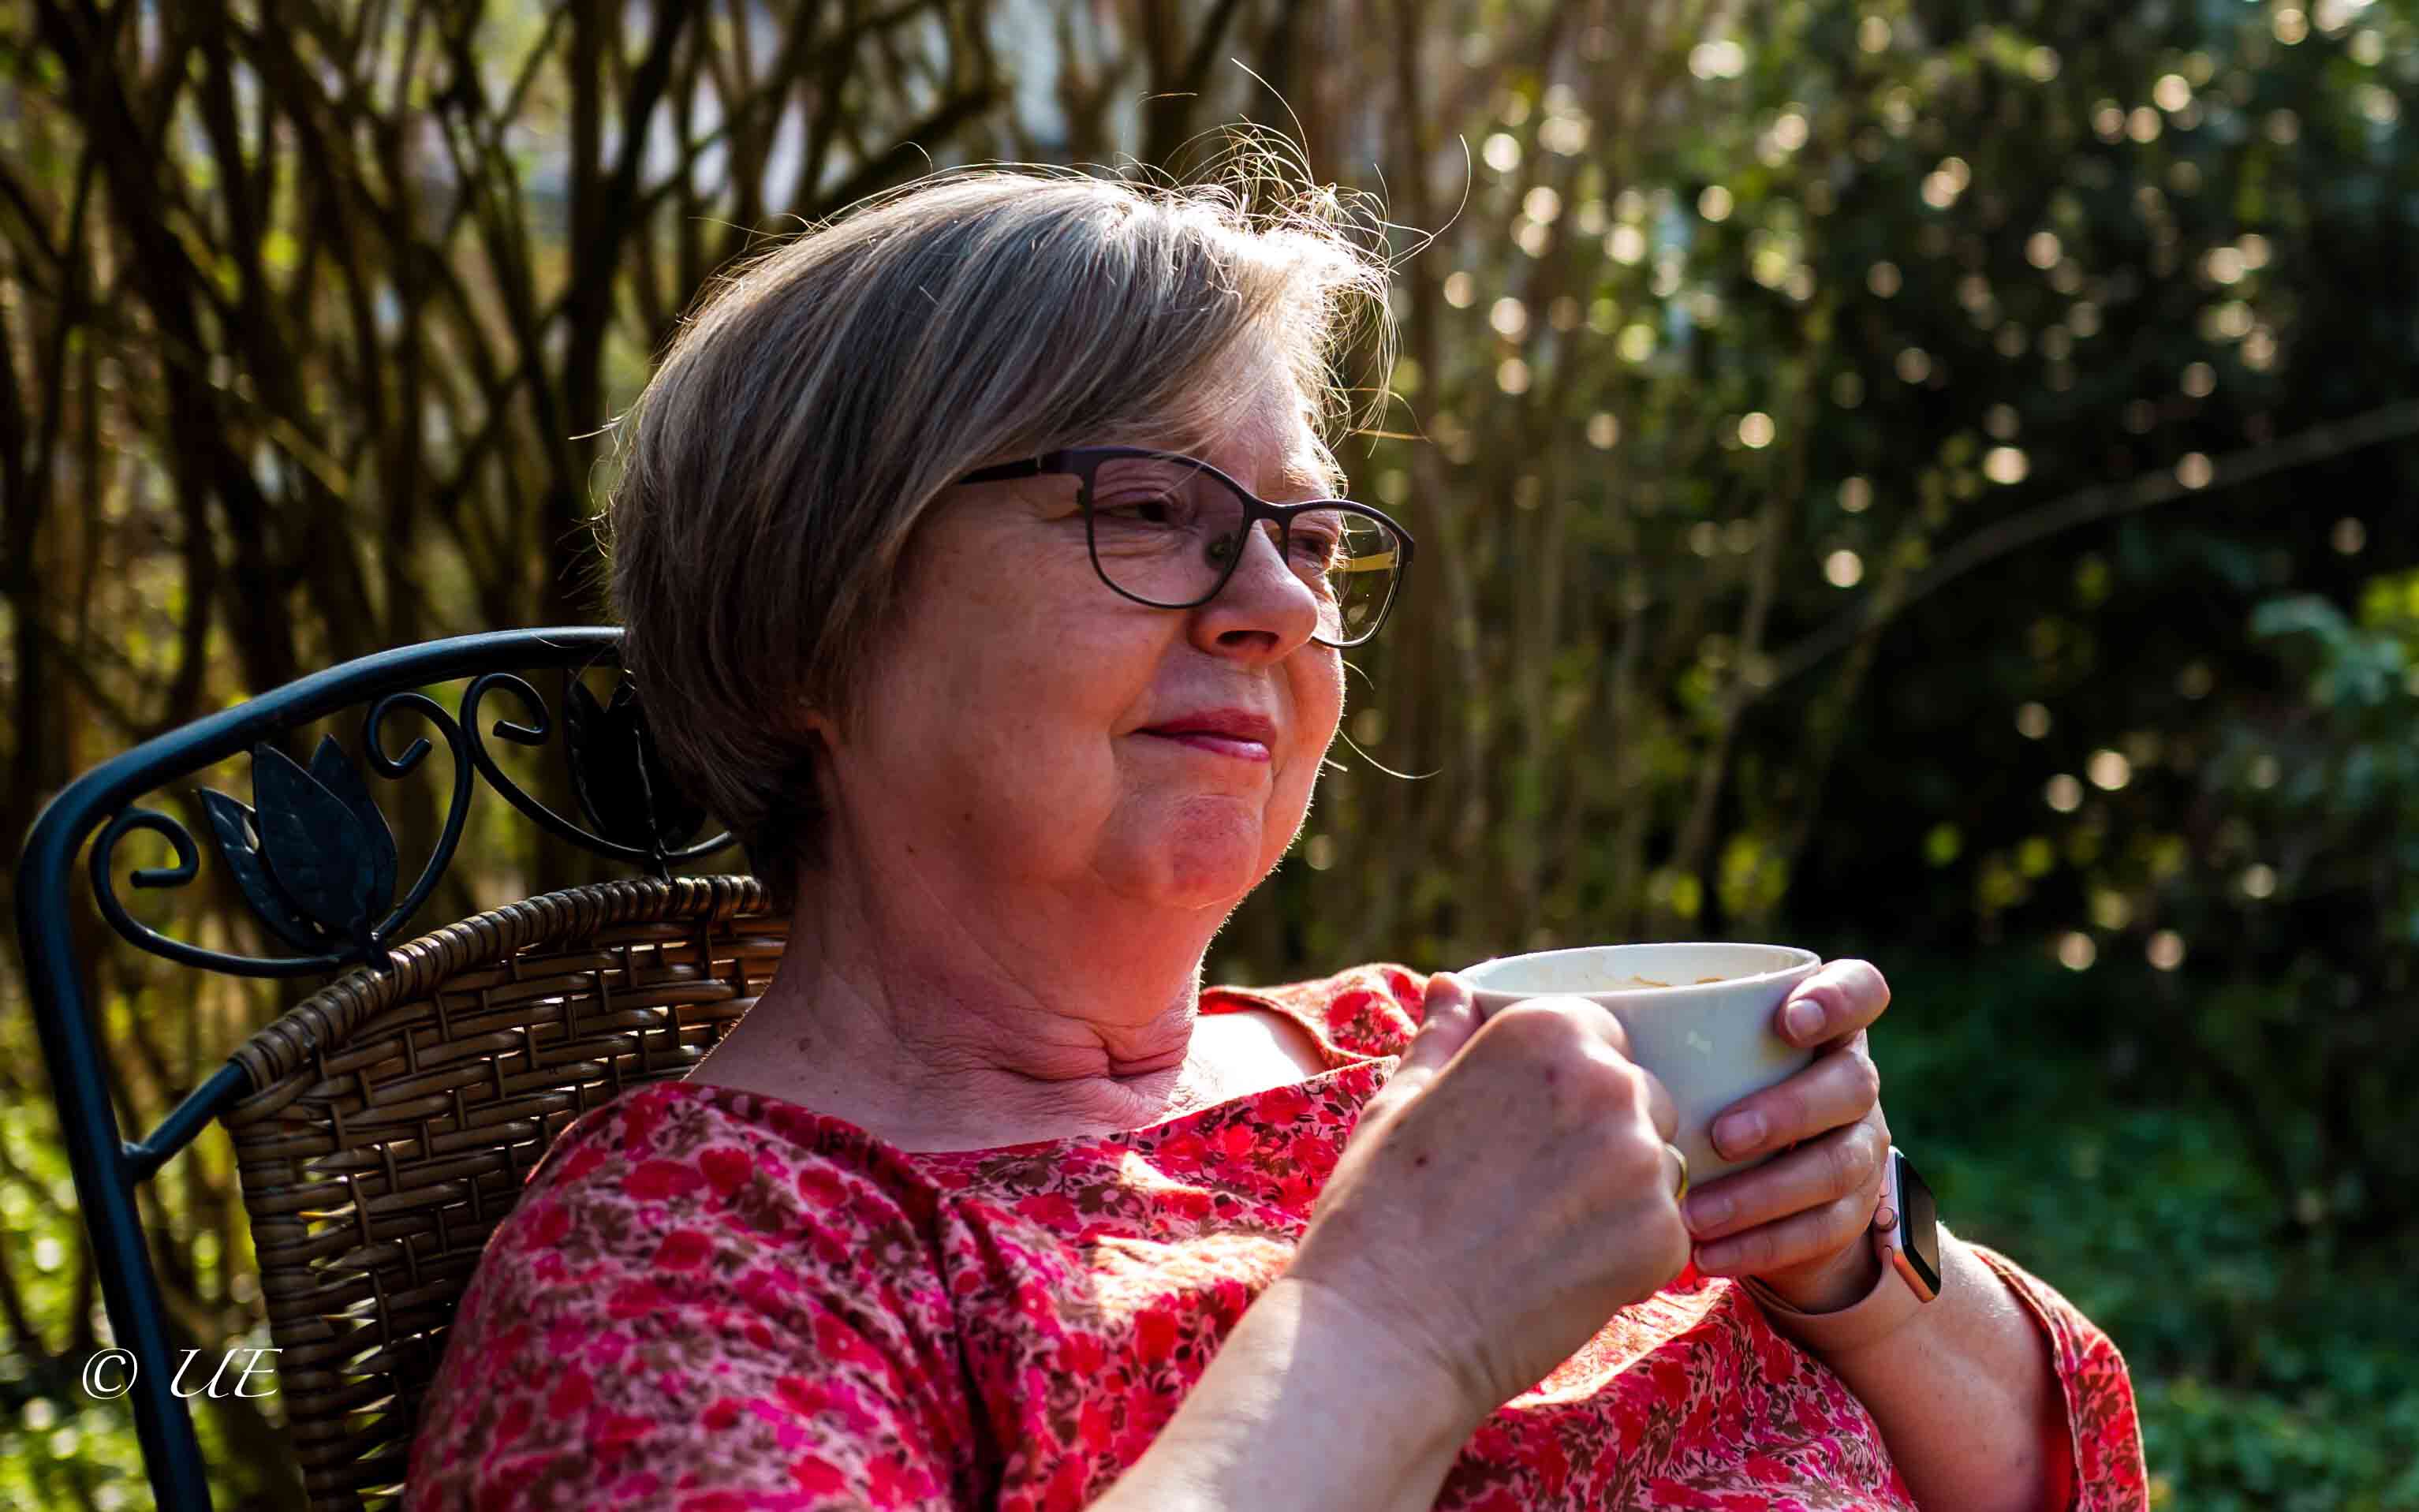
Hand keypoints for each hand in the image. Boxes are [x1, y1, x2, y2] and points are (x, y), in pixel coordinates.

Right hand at [1288, 973, 1692, 1425]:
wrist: (1386, 1329)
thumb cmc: (1378, 1210)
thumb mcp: (1401, 1101)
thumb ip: (1443, 1038)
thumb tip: (1449, 986)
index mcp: (1544, 1031)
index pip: (1600, 1036)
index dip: (1565, 1085)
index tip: (1525, 1128)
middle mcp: (1607, 1082)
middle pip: (1641, 1097)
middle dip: (1602, 1137)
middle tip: (1531, 1190)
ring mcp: (1642, 1162)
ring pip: (1659, 1165)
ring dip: (1620, 1194)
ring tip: (1541, 1233)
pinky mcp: (1662, 1239)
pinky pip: (1666, 1233)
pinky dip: (1628, 1255)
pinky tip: (1560, 1273)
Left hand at [1680, 959, 1894, 1311]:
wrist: (1762, 1192)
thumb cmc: (1701, 1097)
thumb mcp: (1687, 1058)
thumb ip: (1645, 1027)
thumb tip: (1527, 997)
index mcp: (1821, 1027)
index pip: (1861, 989)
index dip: (1838, 1000)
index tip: (1787, 1022)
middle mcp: (1852, 1080)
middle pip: (1851, 1084)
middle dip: (1787, 1112)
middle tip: (1720, 1137)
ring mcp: (1861, 1148)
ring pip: (1836, 1165)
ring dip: (1762, 1193)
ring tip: (1694, 1213)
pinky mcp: (1852, 1214)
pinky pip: (1821, 1231)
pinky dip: (1760, 1244)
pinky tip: (1706, 1252)